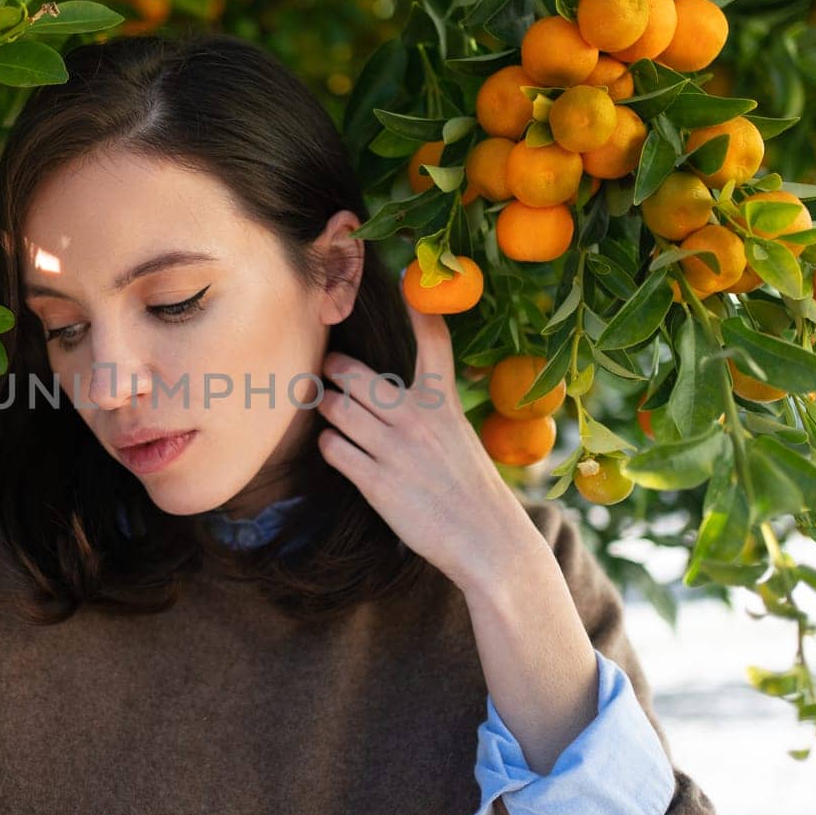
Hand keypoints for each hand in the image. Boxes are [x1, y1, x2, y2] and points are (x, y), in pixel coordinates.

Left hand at [314, 268, 553, 589]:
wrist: (487, 541)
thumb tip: (390, 387)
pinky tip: (338, 449)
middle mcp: (418, 419)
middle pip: (357, 374)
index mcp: (444, 402)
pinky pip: (334, 449)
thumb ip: (430, 404)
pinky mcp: (378, 483)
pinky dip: (330, 446)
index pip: (431, 341)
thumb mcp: (459, 433)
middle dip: (336, 370)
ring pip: (338, 409)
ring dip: (328, 409)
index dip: (415, 305)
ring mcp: (396, 450)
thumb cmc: (469, 487)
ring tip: (330, 410)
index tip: (402, 273)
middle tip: (329, 370)